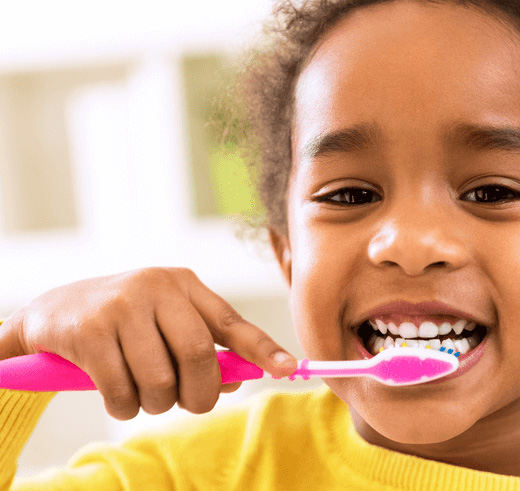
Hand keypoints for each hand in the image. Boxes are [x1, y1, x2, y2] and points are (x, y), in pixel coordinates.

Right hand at [0, 268, 296, 419]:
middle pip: (200, 356)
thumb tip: (238, 381)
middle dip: (200, 395)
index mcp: (185, 285)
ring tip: (144, 395)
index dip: (262, 349)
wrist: (55, 311)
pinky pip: (122, 391)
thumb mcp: (167, 323)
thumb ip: (204, 347)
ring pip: (161, 380)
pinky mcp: (89, 331)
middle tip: (190, 405)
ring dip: (156, 404)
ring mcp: (121, 306)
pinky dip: (125, 407)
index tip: (290, 368)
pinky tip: (116, 394)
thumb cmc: (126, 323)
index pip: (232, 322)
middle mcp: (157, 287)